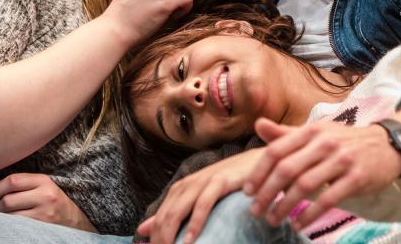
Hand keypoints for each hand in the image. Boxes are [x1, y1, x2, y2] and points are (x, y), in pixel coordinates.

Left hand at [0, 173, 96, 231]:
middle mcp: (45, 196)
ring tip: (4, 214)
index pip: (13, 180)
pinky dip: (8, 223)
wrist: (74, 220)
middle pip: (8, 199)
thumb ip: (18, 183)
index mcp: (44, 181)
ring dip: (1, 216)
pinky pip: (15, 225)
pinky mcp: (40, 226)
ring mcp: (43, 213)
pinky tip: (11, 222)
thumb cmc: (53, 201)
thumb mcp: (40, 187)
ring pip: (9, 215)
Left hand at [137, 148, 263, 243]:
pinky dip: (195, 224)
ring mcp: (203, 181)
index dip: (156, 239)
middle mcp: (188, 184)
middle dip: (161, 240)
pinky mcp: (220, 180)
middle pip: (166, 216)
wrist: (258, 163)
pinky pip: (203, 204)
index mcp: (181, 188)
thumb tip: (142, 229)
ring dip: (171, 235)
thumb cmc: (230, 184)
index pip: (160, 218)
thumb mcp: (199, 198)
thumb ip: (172, 212)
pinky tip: (190, 240)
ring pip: (178, 211)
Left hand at [243, 118, 400, 230]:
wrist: (386, 145)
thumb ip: (286, 134)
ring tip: (273, 219)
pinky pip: (328, 199)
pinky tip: (299, 223)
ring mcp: (342, 159)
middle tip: (255, 211)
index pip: (276, 150)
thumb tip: (258, 124)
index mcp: (311, 130)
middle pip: (286, 169)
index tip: (248, 191)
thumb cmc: (344, 141)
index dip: (258, 172)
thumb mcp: (316, 133)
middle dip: (267, 193)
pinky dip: (310, 214)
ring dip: (285, 206)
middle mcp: (325, 142)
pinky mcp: (357, 177)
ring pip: (305, 185)